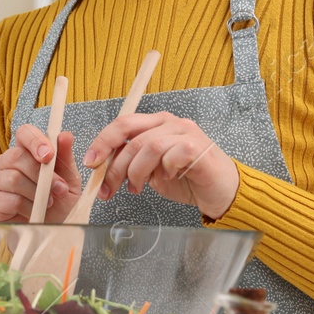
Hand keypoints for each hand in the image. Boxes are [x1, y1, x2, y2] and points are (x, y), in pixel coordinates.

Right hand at [0, 125, 81, 221]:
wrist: (50, 231)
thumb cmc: (58, 203)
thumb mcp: (69, 180)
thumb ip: (66, 158)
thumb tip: (65, 135)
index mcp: (26, 152)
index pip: (24, 133)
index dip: (35, 141)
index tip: (49, 155)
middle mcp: (7, 162)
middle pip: (17, 156)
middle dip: (41, 173)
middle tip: (58, 188)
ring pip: (13, 178)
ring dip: (36, 192)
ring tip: (48, 202)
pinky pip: (11, 199)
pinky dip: (28, 207)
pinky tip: (34, 212)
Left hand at [82, 113, 240, 219]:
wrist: (222, 191)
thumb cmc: (188, 179)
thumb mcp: (151, 170)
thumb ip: (132, 162)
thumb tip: (103, 168)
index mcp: (157, 123)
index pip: (123, 123)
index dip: (103, 142)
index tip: (91, 162)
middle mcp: (171, 123)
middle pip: (132, 137)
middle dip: (114, 166)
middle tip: (107, 189)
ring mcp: (186, 133)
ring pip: (148, 147)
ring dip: (136, 172)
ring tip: (136, 189)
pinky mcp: (198, 148)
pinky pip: (170, 156)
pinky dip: (163, 171)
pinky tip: (167, 179)